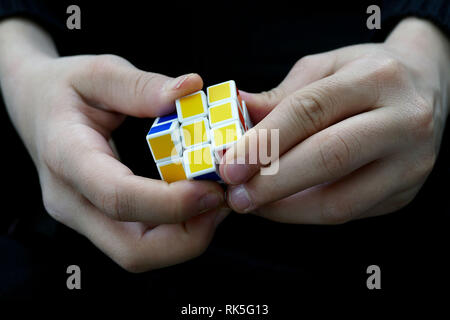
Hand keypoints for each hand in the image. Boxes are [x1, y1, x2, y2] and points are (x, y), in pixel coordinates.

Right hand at [0, 18, 226, 271]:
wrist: (34, 107)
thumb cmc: (65, 88)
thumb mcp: (98, 73)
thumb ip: (142, 86)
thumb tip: (191, 89)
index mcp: (66, 157)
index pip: (119, 197)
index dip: (171, 203)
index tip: (213, 189)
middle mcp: (71, 200)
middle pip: (133, 250)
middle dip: (188, 235)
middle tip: (223, 199)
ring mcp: (82, 217)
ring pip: (139, 254)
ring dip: (187, 236)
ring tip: (215, 199)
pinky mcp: (96, 221)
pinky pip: (141, 241)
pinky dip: (176, 230)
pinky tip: (196, 201)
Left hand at [220, 18, 449, 223]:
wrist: (424, 89)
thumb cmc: (366, 75)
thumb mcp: (325, 70)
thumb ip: (281, 96)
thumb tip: (235, 114)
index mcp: (377, 78)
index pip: (310, 111)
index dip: (264, 141)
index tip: (229, 165)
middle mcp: (403, 121)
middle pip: (329, 158)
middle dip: (272, 182)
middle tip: (236, 194)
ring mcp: (411, 162)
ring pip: (340, 200)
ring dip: (286, 208)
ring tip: (253, 203)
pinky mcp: (406, 192)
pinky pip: (348, 213)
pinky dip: (306, 214)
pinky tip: (281, 205)